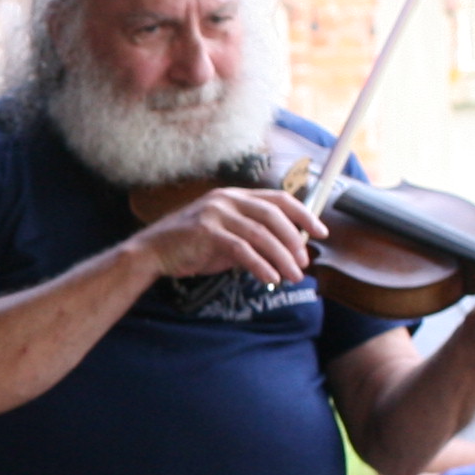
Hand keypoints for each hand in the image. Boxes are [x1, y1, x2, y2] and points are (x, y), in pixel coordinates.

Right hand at [135, 186, 318, 287]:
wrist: (153, 252)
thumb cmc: (192, 245)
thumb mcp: (227, 235)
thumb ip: (254, 237)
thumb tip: (288, 250)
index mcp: (235, 196)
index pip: (279, 199)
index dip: (304, 215)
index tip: (321, 232)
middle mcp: (227, 199)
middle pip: (274, 215)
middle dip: (294, 240)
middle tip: (304, 262)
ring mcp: (216, 213)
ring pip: (261, 234)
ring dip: (281, 257)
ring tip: (292, 276)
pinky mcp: (206, 232)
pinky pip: (242, 249)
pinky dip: (260, 265)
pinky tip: (270, 278)